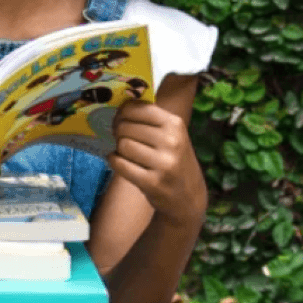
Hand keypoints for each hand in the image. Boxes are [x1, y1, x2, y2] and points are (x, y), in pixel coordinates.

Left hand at [106, 100, 206, 226]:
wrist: (188, 196)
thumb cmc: (174, 160)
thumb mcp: (172, 135)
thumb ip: (149, 119)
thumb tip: (119, 105)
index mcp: (175, 124)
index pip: (137, 108)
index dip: (122, 113)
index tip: (120, 119)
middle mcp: (172, 141)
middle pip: (126, 127)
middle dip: (118, 132)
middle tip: (121, 138)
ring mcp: (164, 163)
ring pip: (122, 145)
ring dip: (118, 149)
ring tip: (125, 153)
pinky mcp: (153, 182)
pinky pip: (120, 164)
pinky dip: (114, 161)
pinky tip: (119, 161)